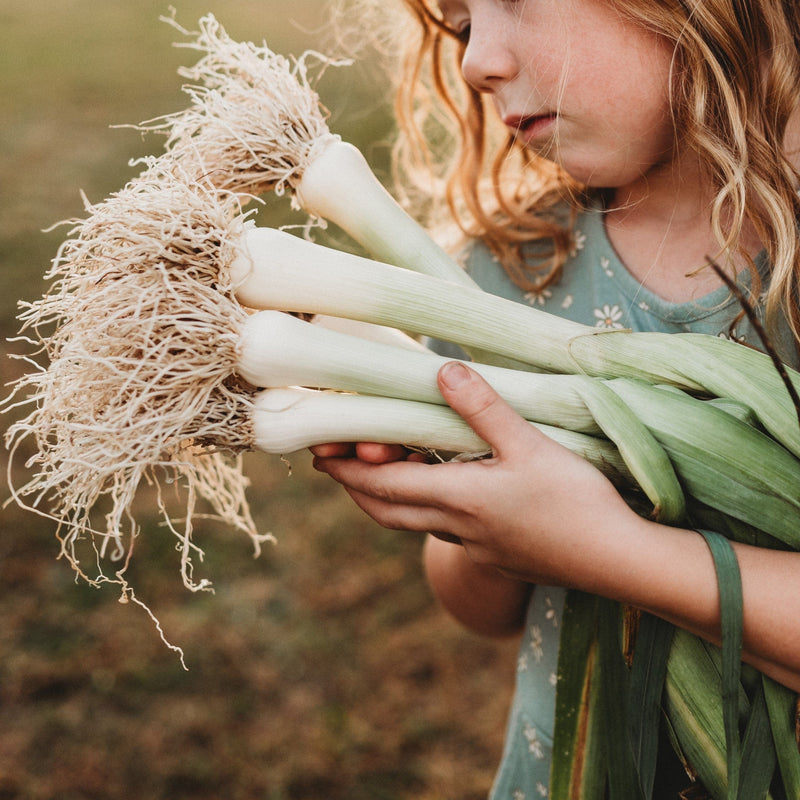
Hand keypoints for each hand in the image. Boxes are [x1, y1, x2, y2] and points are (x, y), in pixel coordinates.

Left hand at [312, 361, 639, 587]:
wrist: (615, 562)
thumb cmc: (574, 501)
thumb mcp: (529, 444)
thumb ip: (482, 407)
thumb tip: (442, 369)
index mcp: (455, 498)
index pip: (380, 483)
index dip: (345, 469)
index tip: (319, 454)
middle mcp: (456, 526)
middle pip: (385, 510)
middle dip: (356, 487)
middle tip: (339, 464)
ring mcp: (476, 545)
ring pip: (412, 521)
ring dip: (387, 499)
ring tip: (384, 472)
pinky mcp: (497, 554)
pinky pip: (443, 530)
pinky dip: (423, 509)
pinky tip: (444, 495)